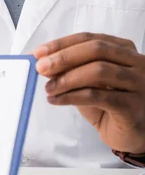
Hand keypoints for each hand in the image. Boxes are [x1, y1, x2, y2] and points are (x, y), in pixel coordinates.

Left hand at [34, 32, 144, 153]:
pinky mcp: (133, 106)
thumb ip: (72, 72)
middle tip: (41, 67)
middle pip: (96, 49)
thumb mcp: (89, 84)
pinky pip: (98, 96)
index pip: (90, 39)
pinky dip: (72, 96)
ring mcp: (138, 84)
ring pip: (98, 71)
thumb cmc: (112, 106)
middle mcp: (137, 63)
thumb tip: (45, 63)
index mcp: (125, 51)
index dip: (62, 44)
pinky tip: (56, 100)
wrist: (135, 136)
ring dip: (67, 78)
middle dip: (64, 57)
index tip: (38, 52)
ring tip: (49, 88)